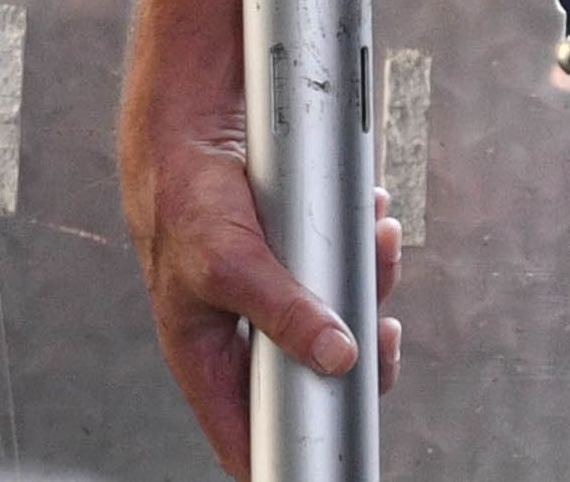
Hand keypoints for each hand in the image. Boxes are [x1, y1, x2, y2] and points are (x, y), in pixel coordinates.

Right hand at [123, 54, 402, 476]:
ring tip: (382, 245)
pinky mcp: (300, 254)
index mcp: (209, 358)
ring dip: (371, 283)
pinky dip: (366, 245)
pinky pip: (345, 266)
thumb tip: (336, 359)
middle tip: (385, 332)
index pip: (250, 435)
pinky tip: (373, 220)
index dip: (295, 450)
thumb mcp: (229, 263)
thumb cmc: (184, 198)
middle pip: (313, 376)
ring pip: (338, 317)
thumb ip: (282, 314)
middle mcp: (244, 333)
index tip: (341, 442)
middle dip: (359, 354)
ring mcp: (275, 293)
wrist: (193, 121)